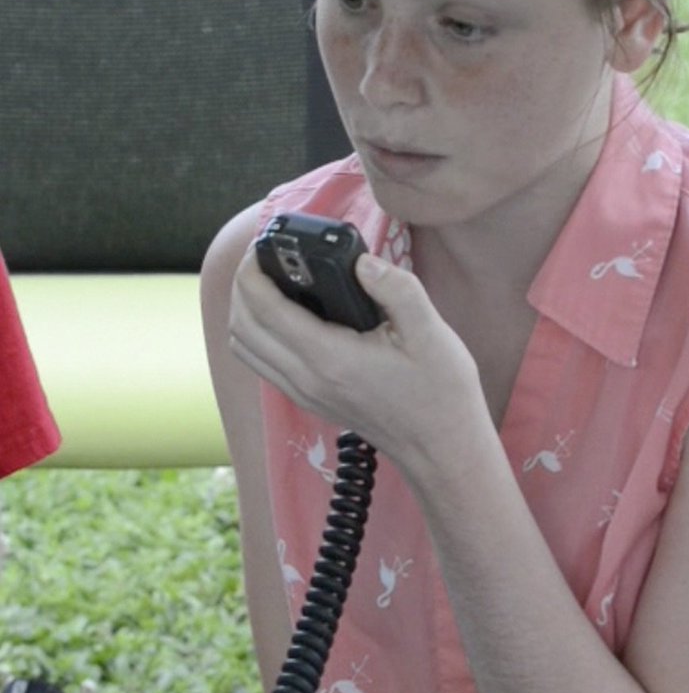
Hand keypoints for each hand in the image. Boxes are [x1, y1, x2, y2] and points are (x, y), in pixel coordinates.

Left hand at [228, 247, 489, 473]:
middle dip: (243, 284)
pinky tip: (289, 312)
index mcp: (330, 357)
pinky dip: (258, 332)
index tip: (265, 243)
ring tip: (273, 279)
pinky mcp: (310, 399)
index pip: (264, 308)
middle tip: (267, 255)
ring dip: (245, 309)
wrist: (442, 449)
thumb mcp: (431, 332)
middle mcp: (306, 378)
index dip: (253, 270)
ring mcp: (304, 393)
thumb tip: (361, 261)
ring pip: (245, 347)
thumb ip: (397, 289)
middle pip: (242, 326)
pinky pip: (262, 362)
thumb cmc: (440, 392)